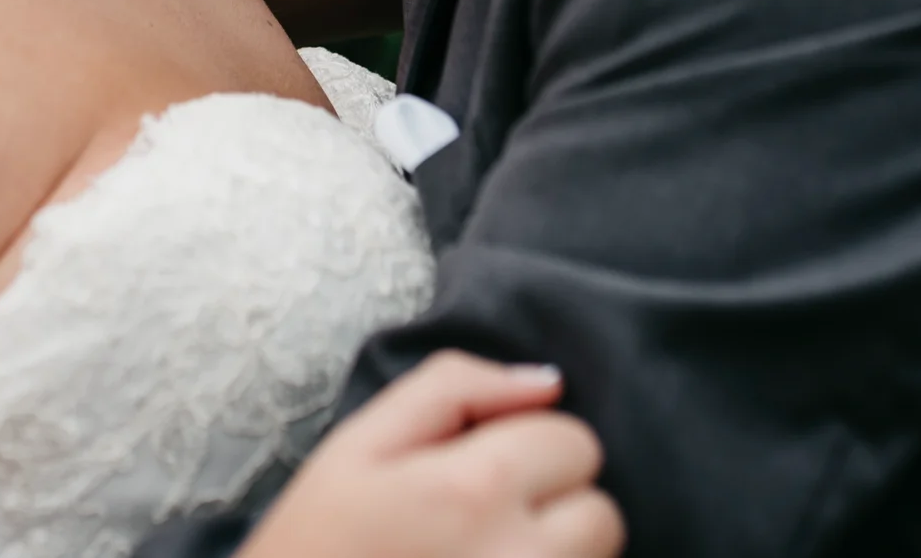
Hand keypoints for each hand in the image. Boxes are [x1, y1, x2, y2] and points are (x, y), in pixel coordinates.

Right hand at [242, 353, 622, 557]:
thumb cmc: (319, 541)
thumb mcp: (359, 444)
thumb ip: (453, 387)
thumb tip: (548, 382)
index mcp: (472, 488)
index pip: (573, 440)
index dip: (529, 445)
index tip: (479, 471)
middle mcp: (518, 557)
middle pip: (601, 511)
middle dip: (557, 507)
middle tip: (487, 523)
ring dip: (562, 556)